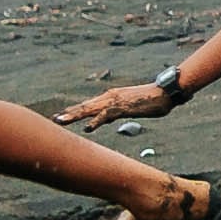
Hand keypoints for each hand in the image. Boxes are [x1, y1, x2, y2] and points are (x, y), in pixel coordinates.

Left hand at [63, 81, 177, 127]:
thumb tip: (110, 117)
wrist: (166, 92)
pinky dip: (96, 121)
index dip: (75, 110)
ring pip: (91, 109)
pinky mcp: (123, 107)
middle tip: (54, 119)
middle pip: (86, 106)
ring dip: (75, 115)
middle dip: (70, 113)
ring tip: (61, 121)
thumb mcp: (132, 106)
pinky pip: (106, 115)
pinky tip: (87, 127)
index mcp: (112, 97)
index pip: (90, 105)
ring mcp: (116, 101)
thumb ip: (119, 111)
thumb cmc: (153, 99)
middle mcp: (110, 97)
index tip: (62, 116)